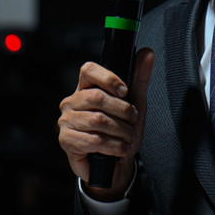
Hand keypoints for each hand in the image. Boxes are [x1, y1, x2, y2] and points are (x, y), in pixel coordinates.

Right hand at [58, 48, 154, 200]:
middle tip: (132, 120)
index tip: (125, 91)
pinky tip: (118, 149)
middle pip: (97, 97)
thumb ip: (140, 77)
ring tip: (127, 137)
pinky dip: (113, 146)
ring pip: (97, 120)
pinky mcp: (66, 140)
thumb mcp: (135, 102)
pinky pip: (93, 140)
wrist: (116, 162)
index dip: (108, 78)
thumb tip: (148, 52)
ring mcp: (66, 121)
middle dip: (122, 111)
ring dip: (120, 131)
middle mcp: (71, 101)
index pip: (88, 70)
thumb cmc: (122, 128)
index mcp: (85, 87)